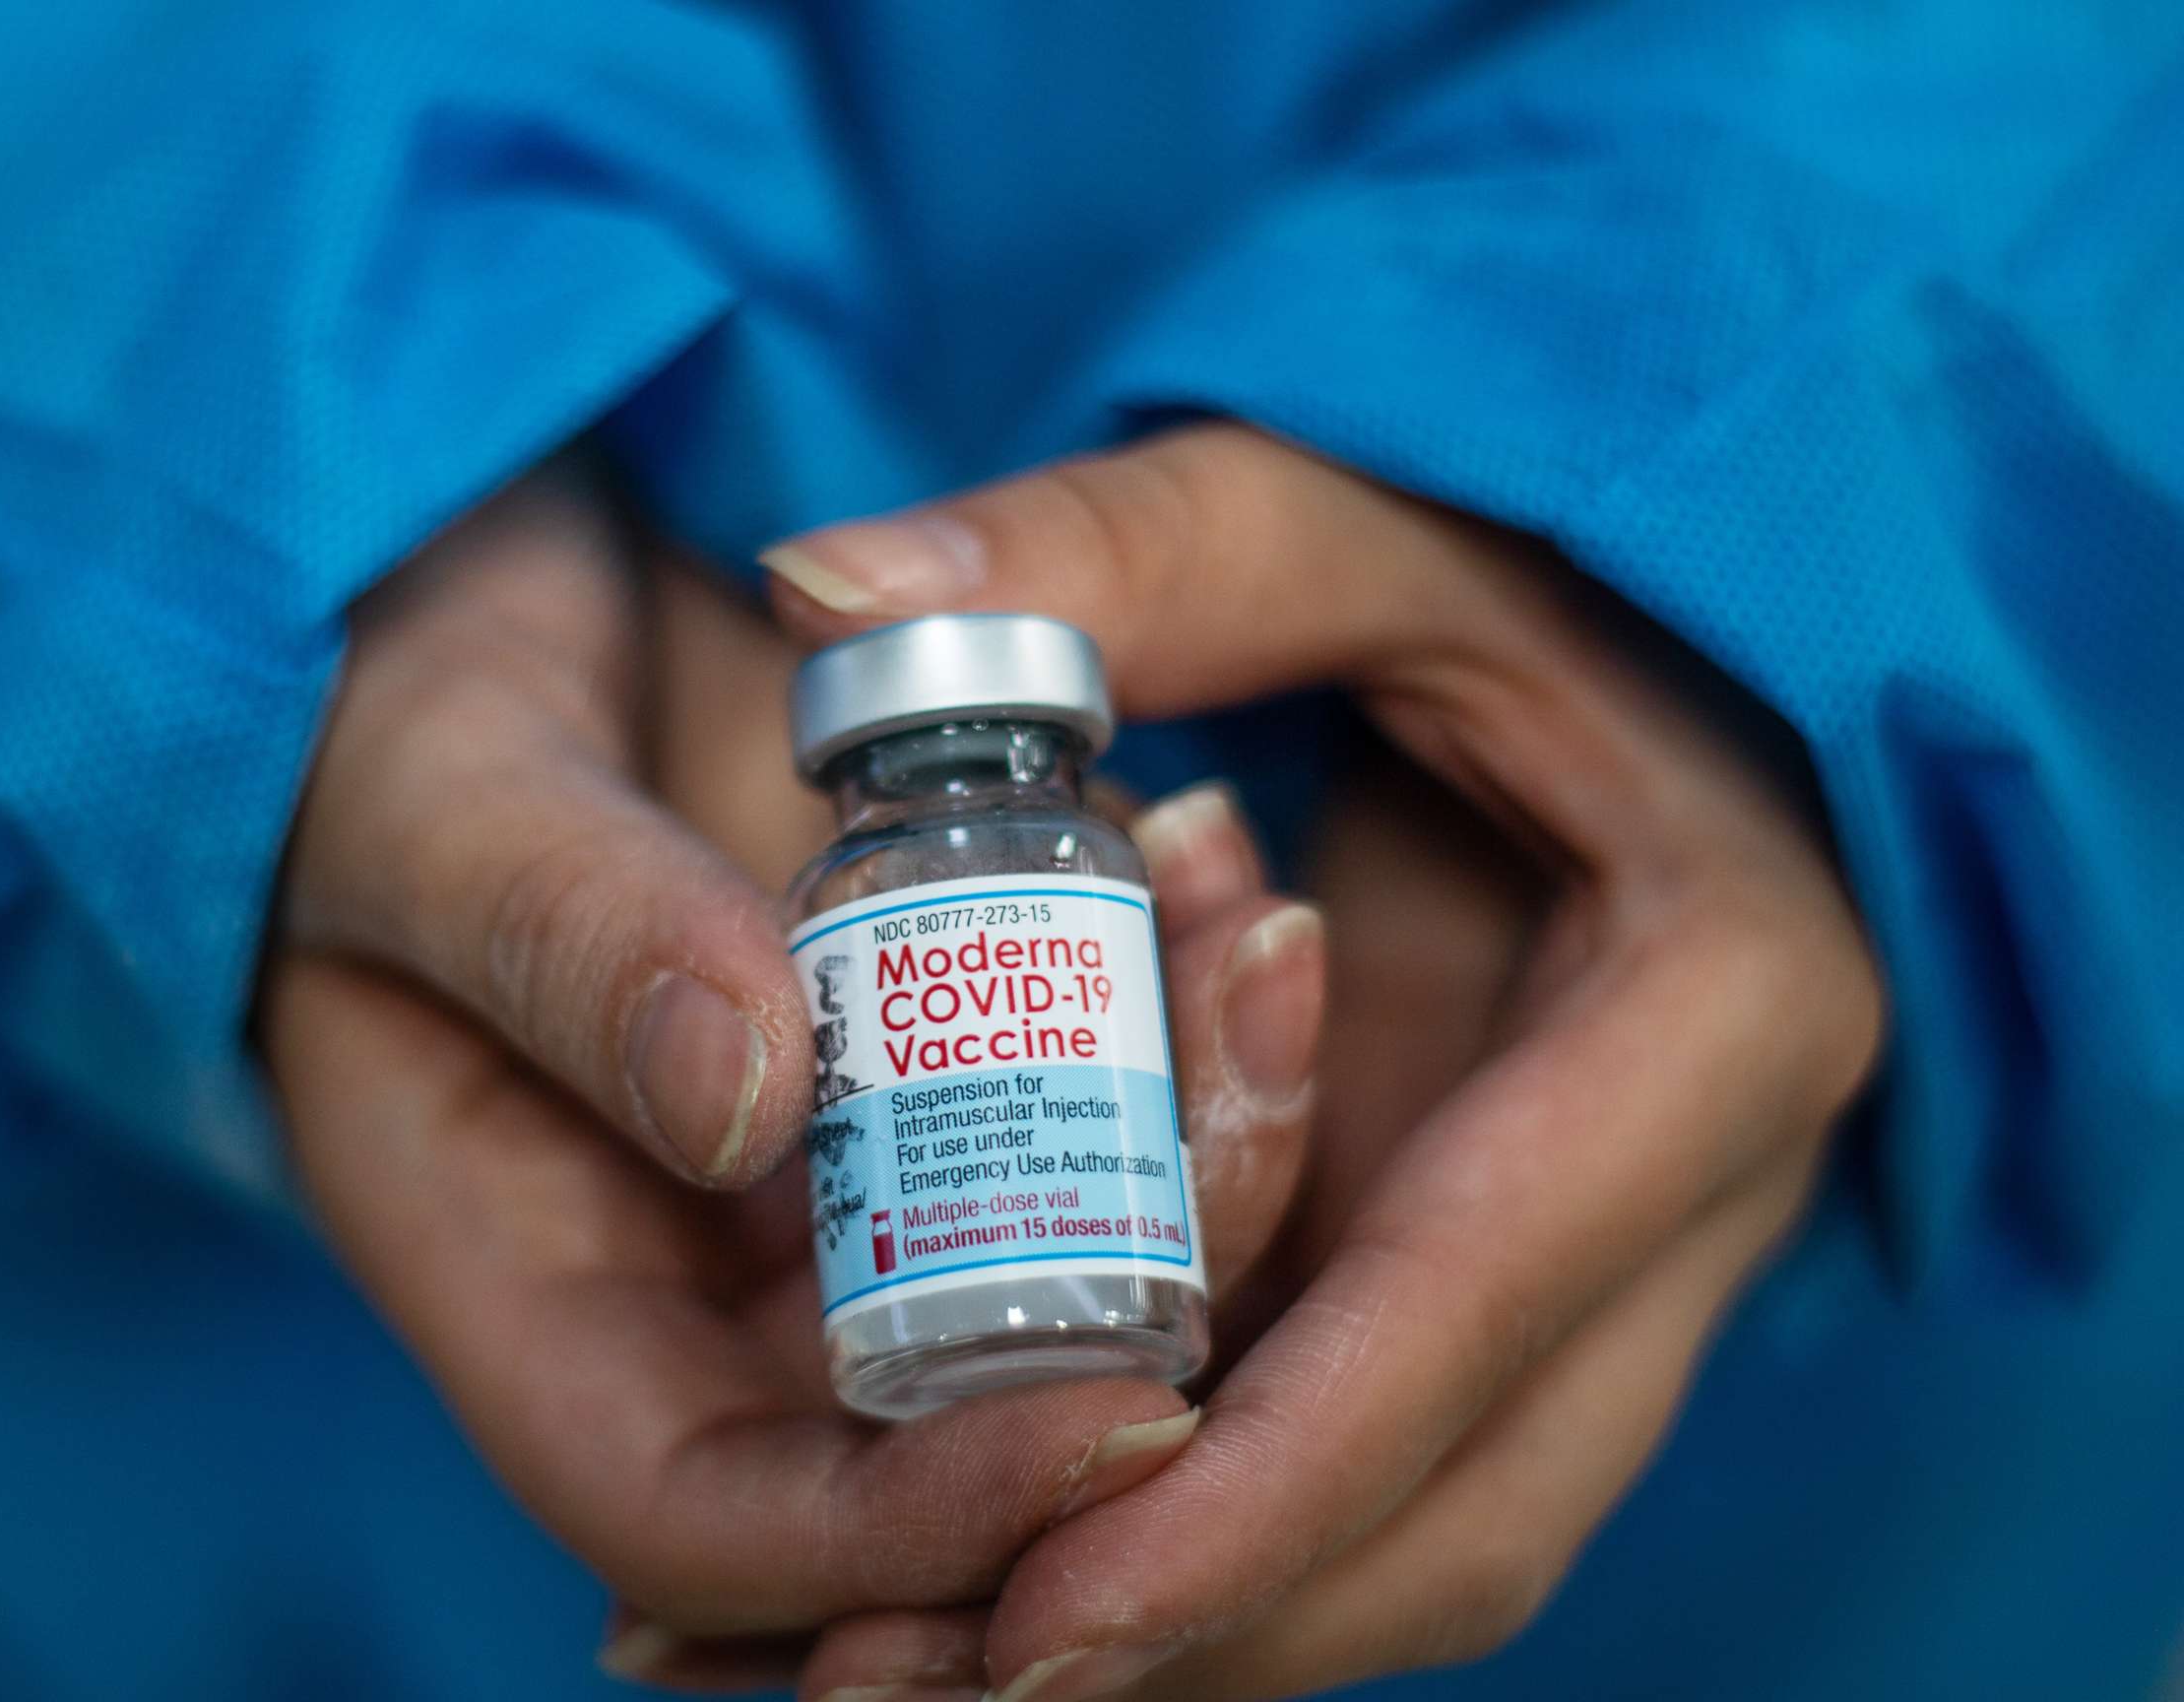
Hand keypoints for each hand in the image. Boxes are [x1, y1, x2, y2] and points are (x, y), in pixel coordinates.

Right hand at [256, 461, 1328, 1680]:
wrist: (493, 617)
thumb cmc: (394, 718)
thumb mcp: (437, 793)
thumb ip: (562, 929)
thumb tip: (743, 1099)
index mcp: (529, 1299)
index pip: (716, 1524)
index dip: (913, 1529)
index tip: (1120, 1416)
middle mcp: (702, 1298)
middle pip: (939, 1435)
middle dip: (1132, 1315)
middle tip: (1252, 1081)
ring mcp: (830, 1201)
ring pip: (1054, 1281)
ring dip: (1197, 1141)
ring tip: (1250, 922)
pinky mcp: (929, 1088)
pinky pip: (1088, 1123)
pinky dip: (1176, 1025)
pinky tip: (1214, 868)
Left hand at [760, 423, 1885, 1701]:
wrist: (1674, 634)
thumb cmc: (1529, 554)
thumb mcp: (1357, 516)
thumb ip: (1123, 552)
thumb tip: (817, 588)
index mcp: (1709, 1011)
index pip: (1475, 1306)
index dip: (1261, 1487)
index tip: (1037, 1620)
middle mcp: (1685, 1186)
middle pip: (1464, 1500)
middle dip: (1203, 1619)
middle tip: (918, 1683)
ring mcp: (1607, 1257)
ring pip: (1424, 1526)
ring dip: (1191, 1625)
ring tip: (904, 1675)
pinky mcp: (1508, 1276)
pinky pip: (1371, 1461)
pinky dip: (1200, 1542)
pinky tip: (995, 1582)